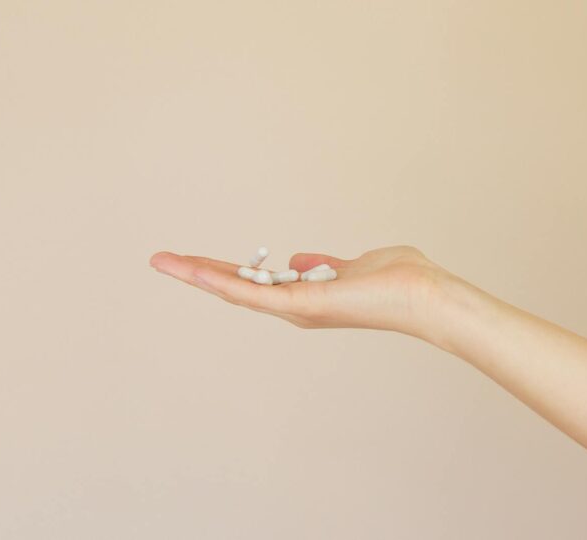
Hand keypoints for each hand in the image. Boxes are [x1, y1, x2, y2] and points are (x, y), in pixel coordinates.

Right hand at [149, 245, 448, 340]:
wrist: (424, 296)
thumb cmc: (397, 282)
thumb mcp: (350, 266)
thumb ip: (322, 266)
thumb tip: (298, 260)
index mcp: (303, 297)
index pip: (253, 282)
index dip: (221, 271)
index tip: (193, 260)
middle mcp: (294, 307)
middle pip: (236, 288)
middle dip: (197, 274)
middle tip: (161, 260)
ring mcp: (297, 308)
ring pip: (237, 291)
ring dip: (198, 275)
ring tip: (164, 261)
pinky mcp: (305, 304)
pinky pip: (257, 293)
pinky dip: (224, 282)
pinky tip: (197, 270)